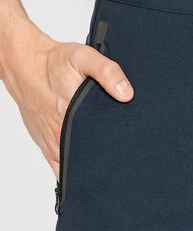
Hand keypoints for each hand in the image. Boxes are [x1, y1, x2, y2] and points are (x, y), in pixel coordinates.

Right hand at [1, 19, 133, 178]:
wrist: (25, 65)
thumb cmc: (54, 62)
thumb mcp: (83, 58)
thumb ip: (107, 72)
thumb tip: (126, 94)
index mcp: (73, 115)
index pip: (100, 146)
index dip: (115, 154)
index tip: (128, 156)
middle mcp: (62, 132)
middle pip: (89, 160)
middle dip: (106, 163)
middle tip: (120, 161)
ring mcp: (53, 142)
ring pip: (73, 168)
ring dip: (88, 170)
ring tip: (105, 168)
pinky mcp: (46, 145)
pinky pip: (58, 168)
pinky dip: (71, 172)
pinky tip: (84, 172)